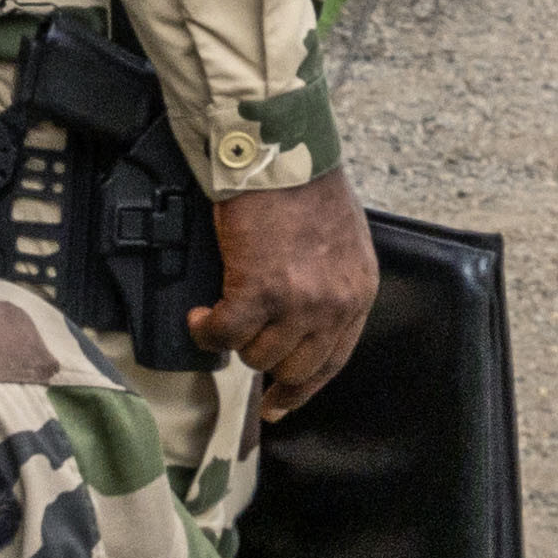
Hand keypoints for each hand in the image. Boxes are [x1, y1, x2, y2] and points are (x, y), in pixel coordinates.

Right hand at [195, 169, 381, 416]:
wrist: (282, 153)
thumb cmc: (306, 187)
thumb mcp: (341, 243)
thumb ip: (329, 285)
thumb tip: (299, 321)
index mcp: (357, 292)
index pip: (332, 362)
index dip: (301, 388)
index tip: (279, 404)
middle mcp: (333, 304)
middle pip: (294, 366)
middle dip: (264, 359)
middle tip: (241, 342)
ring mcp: (297, 302)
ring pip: (256, 356)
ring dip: (234, 340)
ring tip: (220, 315)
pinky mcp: (258, 291)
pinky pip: (224, 335)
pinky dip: (205, 330)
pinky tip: (199, 316)